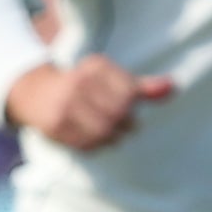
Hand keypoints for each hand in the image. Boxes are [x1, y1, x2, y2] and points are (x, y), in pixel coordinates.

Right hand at [3, 56, 175, 152]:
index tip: (127, 105)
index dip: (132, 104)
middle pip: (119, 113)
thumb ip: (143, 86)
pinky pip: (86, 143)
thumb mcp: (112, 80)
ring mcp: (65, 104)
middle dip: (125, 123)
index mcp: (95, 66)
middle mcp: (78, 82)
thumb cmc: (84, 86)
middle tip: (124, 125)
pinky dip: (96, 145)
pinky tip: (94, 138)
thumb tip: (174, 86)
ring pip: (104, 130)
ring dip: (113, 137)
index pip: (129, 92)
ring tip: (111, 132)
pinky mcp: (55, 124)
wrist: (37, 93)